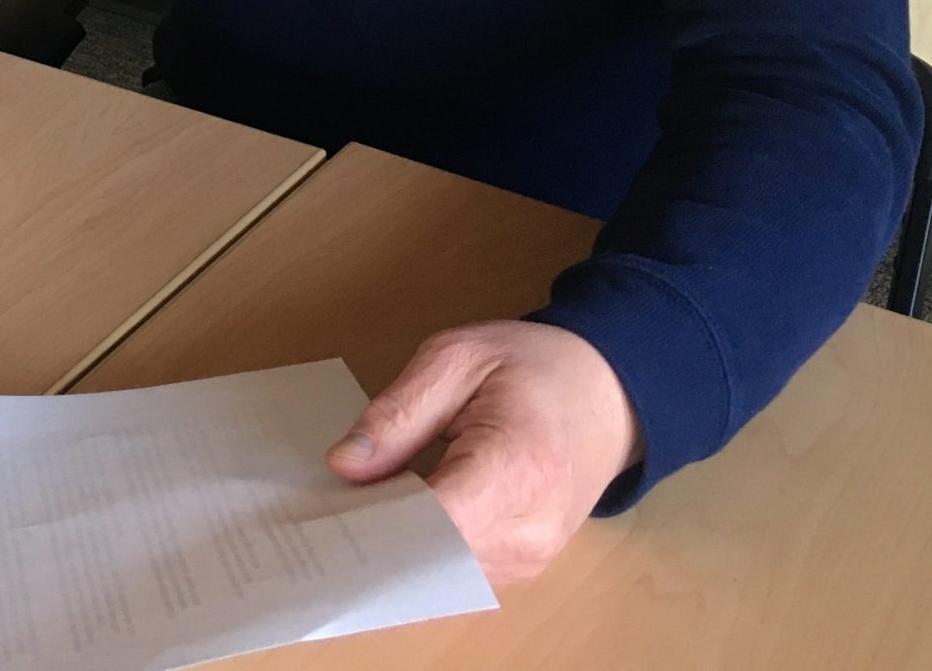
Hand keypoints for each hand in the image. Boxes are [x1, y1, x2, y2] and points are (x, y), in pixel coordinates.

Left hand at [327, 320, 637, 582]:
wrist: (607, 391)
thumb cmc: (534, 367)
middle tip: (328, 501)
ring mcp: (531, 557)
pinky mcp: (523, 564)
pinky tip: (400, 511)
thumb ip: (396, 413)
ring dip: (397, 542)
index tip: (324, 504)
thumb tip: (342, 465)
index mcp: (517, 468)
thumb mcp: (455, 359)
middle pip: (430, 557)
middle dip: (375, 532)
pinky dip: (423, 546)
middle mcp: (530, 530)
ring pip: (438, 571)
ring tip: (364, 499)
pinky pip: (456, 568)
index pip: (432, 524)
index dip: (371, 520)